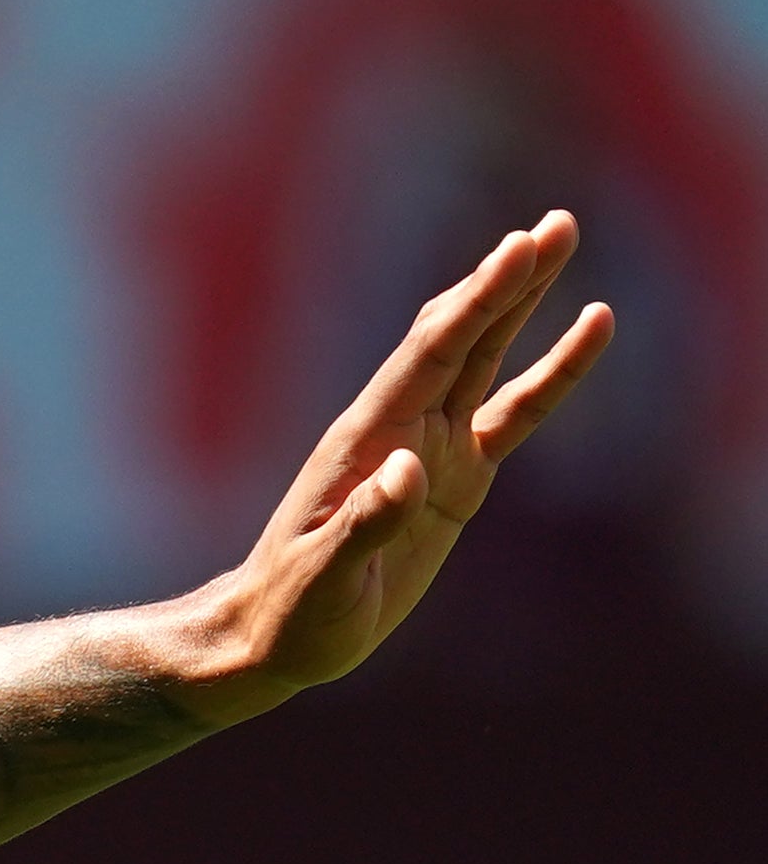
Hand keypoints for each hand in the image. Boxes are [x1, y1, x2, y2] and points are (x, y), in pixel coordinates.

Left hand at [217, 212, 615, 699]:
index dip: (477, 300)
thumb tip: (408, 470)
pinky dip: (551, 375)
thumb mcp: (324, 577)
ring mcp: (431, 449)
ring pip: (487, 360)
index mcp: (366, 440)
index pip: (431, 354)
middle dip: (506, 283)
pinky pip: (513, 415)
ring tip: (563, 244)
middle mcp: (400, 429)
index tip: (519, 249)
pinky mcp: (455, 479)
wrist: (275, 638)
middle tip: (556, 225)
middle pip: (462, 338)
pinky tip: (588, 331)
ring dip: (524, 304)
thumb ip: (365, 524)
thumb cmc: (290, 611)